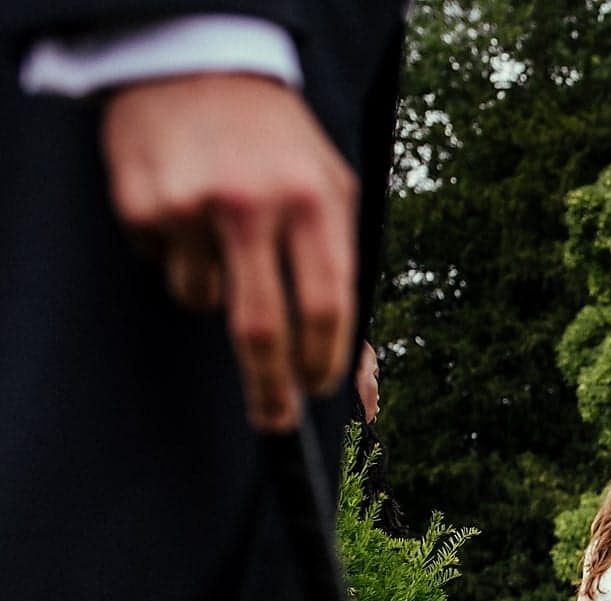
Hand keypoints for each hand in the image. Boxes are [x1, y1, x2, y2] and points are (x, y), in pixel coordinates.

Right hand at [101, 74, 358, 432]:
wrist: (201, 63)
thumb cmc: (278, 141)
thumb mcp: (332, 188)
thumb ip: (344, 267)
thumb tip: (362, 372)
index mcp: (315, 201)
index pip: (328, 305)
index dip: (324, 362)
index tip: (318, 391)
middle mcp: (255, 203)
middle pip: (262, 328)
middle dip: (269, 389)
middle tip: (273, 419)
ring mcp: (193, 203)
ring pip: (202, 299)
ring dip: (214, 291)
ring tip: (221, 237)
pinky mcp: (143, 202)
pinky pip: (162, 265)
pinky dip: (176, 256)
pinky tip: (187, 211)